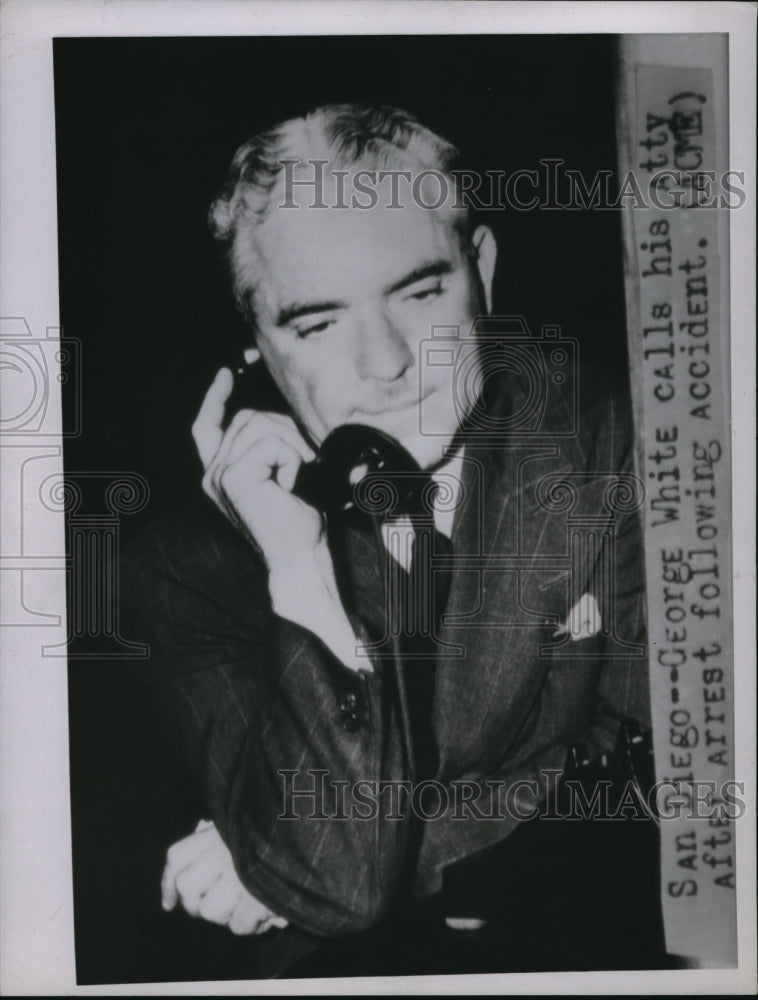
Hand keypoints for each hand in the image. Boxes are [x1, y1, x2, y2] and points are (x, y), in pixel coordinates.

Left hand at [161, 820, 287, 934]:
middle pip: (186, 885)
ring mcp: (239, 874)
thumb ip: (225, 825)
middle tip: (213, 905)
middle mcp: (223, 851)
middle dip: (195, 903)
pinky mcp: (258, 896)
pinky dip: (248, 925)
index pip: (177, 856)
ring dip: (225, 915)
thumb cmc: (280, 825)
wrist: (315, 833)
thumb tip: (200, 828)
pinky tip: (263, 917)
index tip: (169, 904)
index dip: (168, 882)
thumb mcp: (248, 817)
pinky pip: (237, 924)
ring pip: (209, 910)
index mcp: (220, 832)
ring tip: (245, 906)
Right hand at [192, 366, 371, 672]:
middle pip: (248, 417)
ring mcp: (219, 474)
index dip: (216, 397)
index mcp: (219, 473)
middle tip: (302, 464)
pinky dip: (290, 459)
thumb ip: (270, 445)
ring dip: (290, 447)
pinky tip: (290, 484)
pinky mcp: (233, 476)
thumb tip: (280, 412)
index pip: (207, 426)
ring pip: (262, 426)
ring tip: (294, 479)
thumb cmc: (298, 520)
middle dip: (284, 430)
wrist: (299, 556)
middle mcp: (212, 473)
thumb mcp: (282, 474)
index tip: (229, 372)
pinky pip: (271, 442)